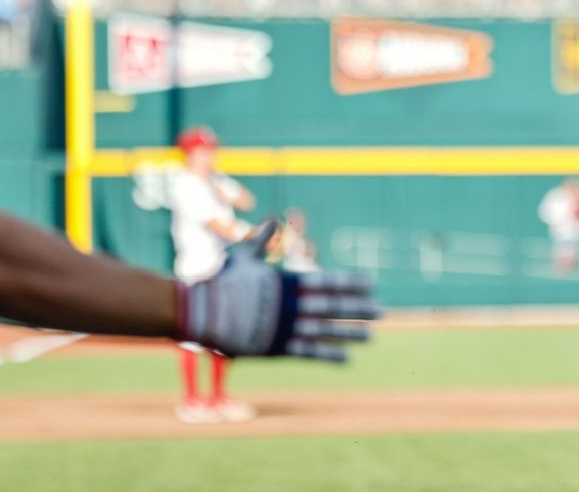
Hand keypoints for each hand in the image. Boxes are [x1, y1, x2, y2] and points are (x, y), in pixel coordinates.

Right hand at [177, 222, 379, 360]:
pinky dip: (329, 355)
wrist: (198, 312)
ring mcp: (284, 327)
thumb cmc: (221, 282)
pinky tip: (347, 358)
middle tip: (381, 311)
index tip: (371, 284)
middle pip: (332, 307)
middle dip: (358, 309)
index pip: (326, 281)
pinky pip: (308, 353)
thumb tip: (272, 219)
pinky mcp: (275, 347)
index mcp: (286, 282)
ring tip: (370, 336)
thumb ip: (262, 241)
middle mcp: (290, 305)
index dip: (351, 283)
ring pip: (325, 331)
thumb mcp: (243, 257)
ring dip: (349, 334)